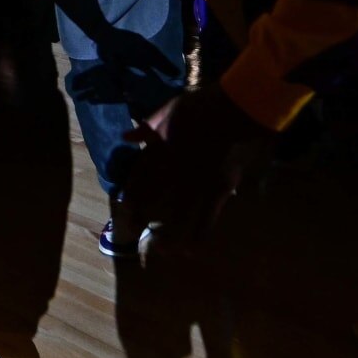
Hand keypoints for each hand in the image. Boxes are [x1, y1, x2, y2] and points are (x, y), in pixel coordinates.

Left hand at [120, 87, 272, 239]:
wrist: (233, 110)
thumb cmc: (200, 107)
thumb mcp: (167, 111)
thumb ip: (147, 128)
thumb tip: (126, 136)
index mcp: (160, 152)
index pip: (139, 179)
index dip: (130, 196)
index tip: (124, 208)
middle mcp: (174, 171)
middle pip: (154, 200)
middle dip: (142, 218)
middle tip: (132, 234)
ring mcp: (197, 183)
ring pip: (179, 215)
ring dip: (169, 235)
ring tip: (160, 250)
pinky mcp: (219, 190)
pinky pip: (208, 217)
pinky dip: (199, 235)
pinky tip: (191, 249)